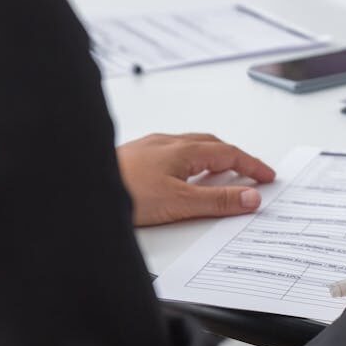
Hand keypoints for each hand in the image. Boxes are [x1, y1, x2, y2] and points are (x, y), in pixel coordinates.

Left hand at [116, 133, 275, 225]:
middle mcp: (167, 143)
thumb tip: (251, 197)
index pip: (229, 153)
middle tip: (251, 173)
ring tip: (221, 174)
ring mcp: (149, 149)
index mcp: (183, 150)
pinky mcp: (134, 159)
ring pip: (190, 148)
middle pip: (211, 145)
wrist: (78, 188)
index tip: (267, 176)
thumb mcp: (180, 202)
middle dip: (235, 158)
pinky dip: (190, 163)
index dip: (252, 165)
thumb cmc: (123, 191)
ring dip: (211, 158)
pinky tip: (181, 177)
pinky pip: (172, 155)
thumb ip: (218, 201)